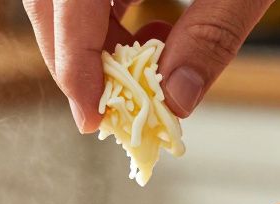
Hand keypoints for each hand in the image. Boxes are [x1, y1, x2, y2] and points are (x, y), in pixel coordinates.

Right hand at [23, 0, 272, 131]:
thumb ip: (213, 31)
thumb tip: (176, 99)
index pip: (66, 1)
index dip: (72, 61)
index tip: (91, 116)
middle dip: (73, 55)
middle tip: (107, 105)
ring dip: (87, 35)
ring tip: (139, 66)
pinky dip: (103, 9)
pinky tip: (145, 30)